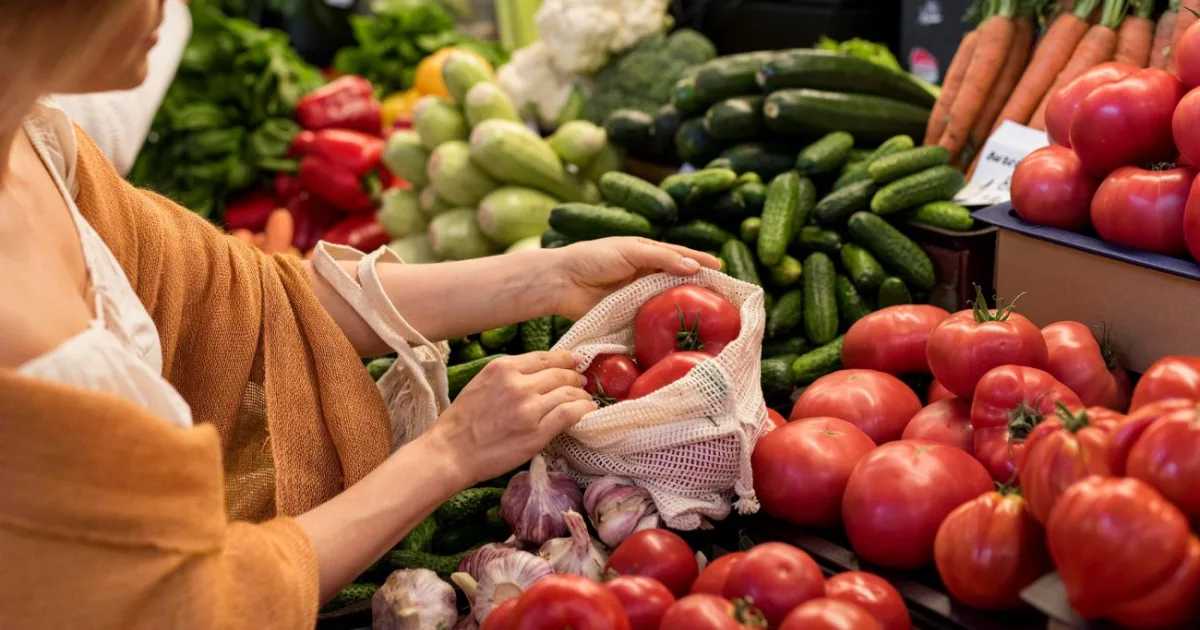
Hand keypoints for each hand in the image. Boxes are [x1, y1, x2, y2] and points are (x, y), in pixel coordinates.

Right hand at [424, 351, 595, 484]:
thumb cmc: (462, 421)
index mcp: (503, 368)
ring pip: (569, 392)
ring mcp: (529, 409)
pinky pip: (570, 414)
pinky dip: (583, 410)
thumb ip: (509, 375)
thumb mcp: (482, 383)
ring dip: (581, 395)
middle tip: (582, 383)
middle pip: (561, 374)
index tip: (575, 361)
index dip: (565, 359)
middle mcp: (518, 384)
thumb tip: (540, 373)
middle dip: (576, 377)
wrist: (451, 452)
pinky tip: (587, 411)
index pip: (545, 358)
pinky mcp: (537, 433)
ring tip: (585, 399)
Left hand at [550, 237, 722, 319]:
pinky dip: (666, 323)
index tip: (721, 270)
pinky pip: (652, 319)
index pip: (680, 256)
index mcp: (647, 253)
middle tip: (722, 297)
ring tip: (709, 315)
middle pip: (678, 280)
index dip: (700, 262)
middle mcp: (645, 274)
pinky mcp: (629, 315)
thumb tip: (694, 267)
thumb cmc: (593, 258)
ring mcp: (638, 296)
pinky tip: (681, 330)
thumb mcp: (630, 251)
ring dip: (685, 307)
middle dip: (698, 287)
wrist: (562, 282)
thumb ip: (661, 258)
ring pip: (667, 300)